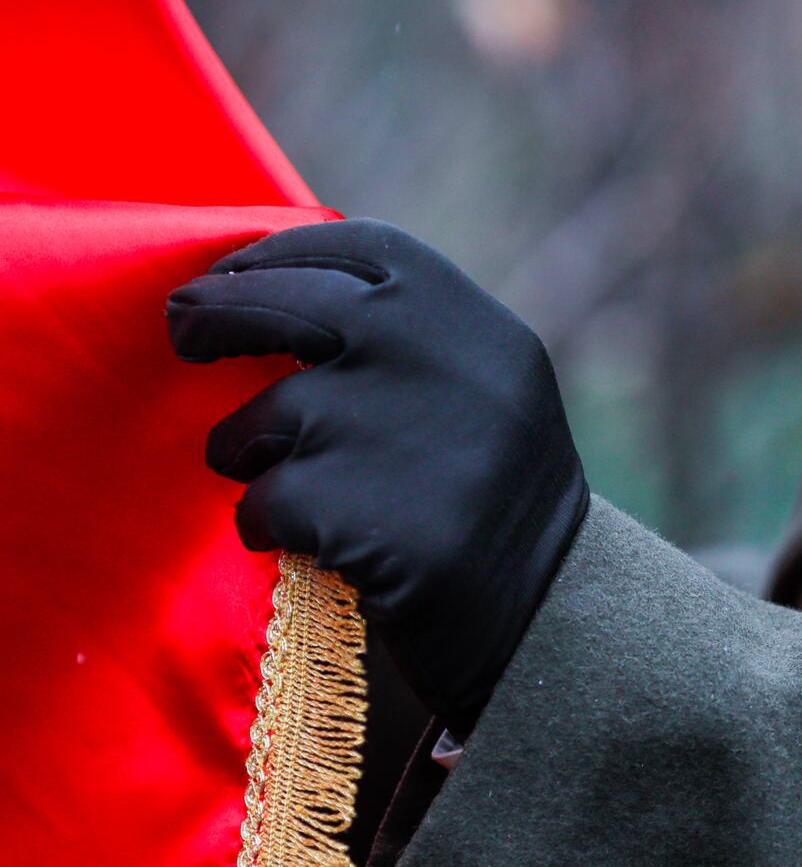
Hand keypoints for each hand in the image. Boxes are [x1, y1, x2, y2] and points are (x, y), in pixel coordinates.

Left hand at [168, 218, 588, 733]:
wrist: (550, 617)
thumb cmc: (493, 499)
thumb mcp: (483, 390)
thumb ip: (403, 336)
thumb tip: (261, 284)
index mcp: (478, 328)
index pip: (361, 249)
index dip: (279, 255)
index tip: (231, 274)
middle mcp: (445, 365)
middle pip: (291, 306)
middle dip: (219, 315)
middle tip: (186, 334)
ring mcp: (407, 439)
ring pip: (265, 417)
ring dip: (250, 452)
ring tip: (295, 486)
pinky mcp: (372, 519)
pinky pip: (266, 502)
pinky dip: (269, 526)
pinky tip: (313, 544)